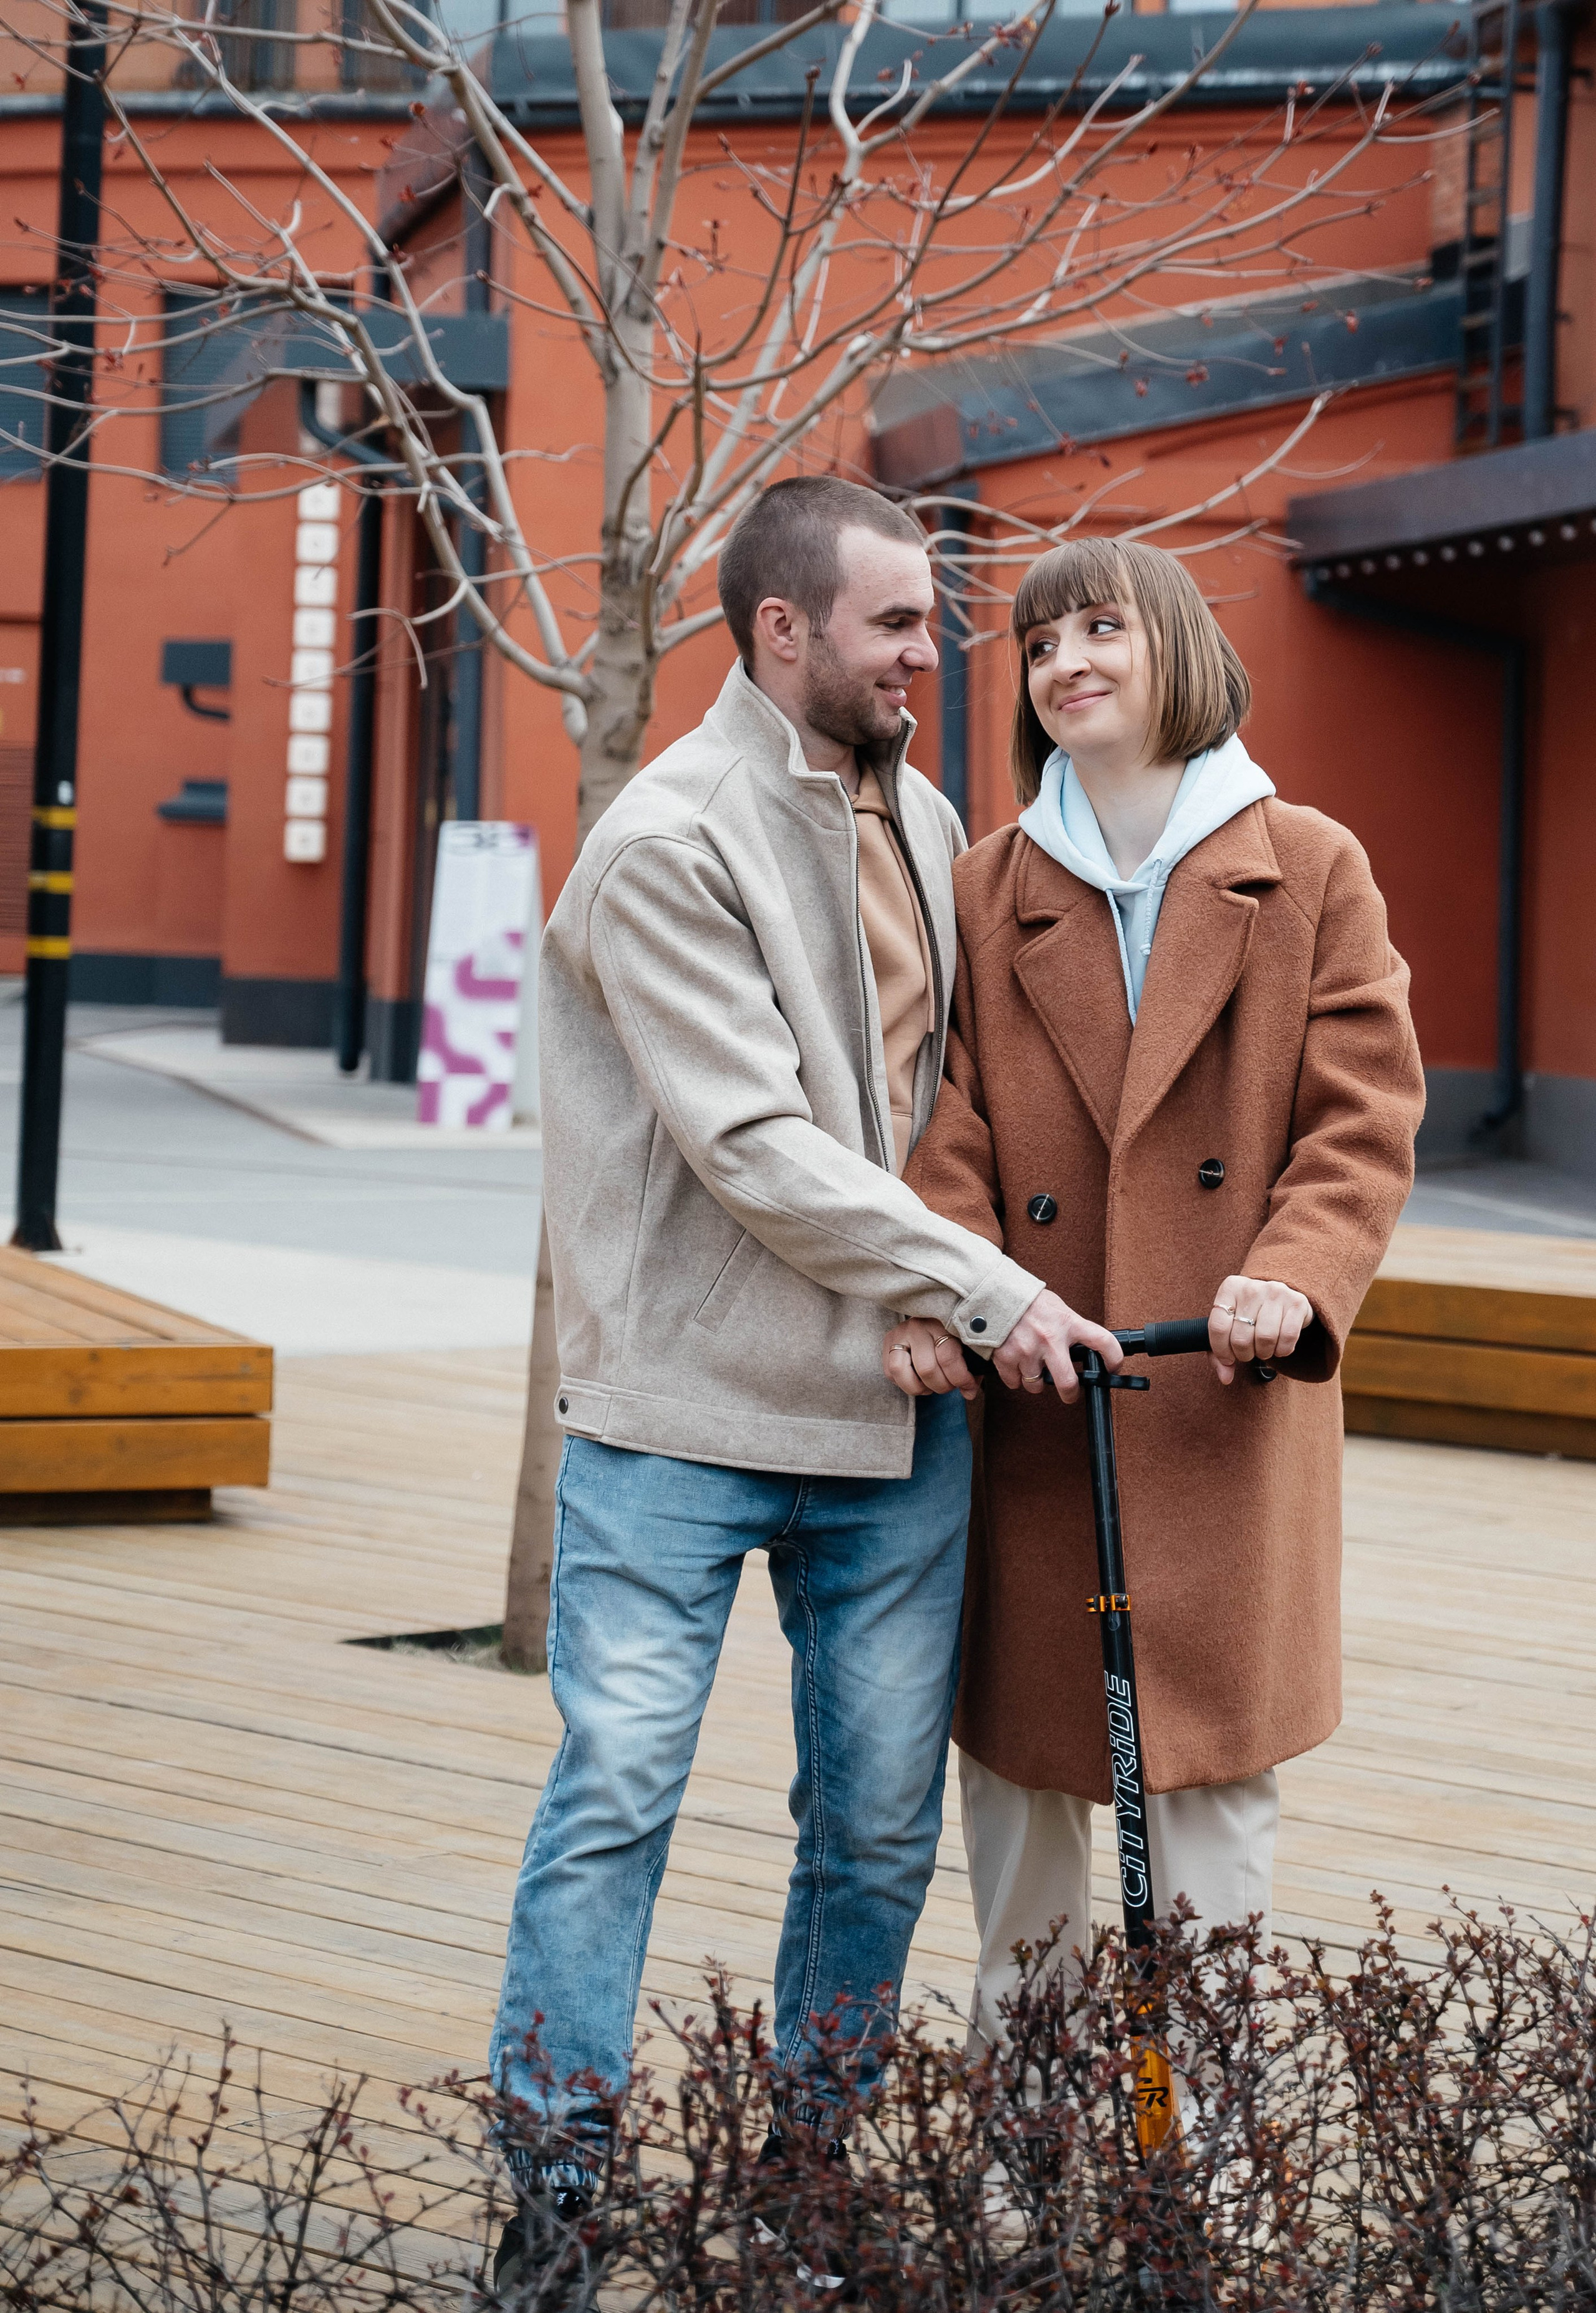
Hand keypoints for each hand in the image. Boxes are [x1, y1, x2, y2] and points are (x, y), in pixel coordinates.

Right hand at [883, 1319, 979, 1400]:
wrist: (931, 1315)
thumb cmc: (952, 1335)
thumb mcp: (965, 1345)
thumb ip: (971, 1368)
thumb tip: (969, 1393)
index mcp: (941, 1323)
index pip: (948, 1357)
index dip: (960, 1378)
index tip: (968, 1386)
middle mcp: (917, 1326)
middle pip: (926, 1368)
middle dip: (941, 1386)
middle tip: (949, 1385)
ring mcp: (899, 1333)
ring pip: (900, 1370)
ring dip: (918, 1387)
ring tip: (930, 1386)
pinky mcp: (888, 1342)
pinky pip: (890, 1372)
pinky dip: (905, 1384)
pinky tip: (918, 1380)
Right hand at [991, 1290, 1122, 1404]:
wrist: (995, 1292)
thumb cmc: (1029, 1302)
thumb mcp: (1057, 1309)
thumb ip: (1069, 1328)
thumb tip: (1082, 1349)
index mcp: (1068, 1323)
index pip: (1103, 1342)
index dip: (1114, 1359)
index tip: (1113, 1368)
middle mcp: (1050, 1339)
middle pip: (1067, 1382)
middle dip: (1069, 1393)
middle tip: (1069, 1393)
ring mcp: (1027, 1350)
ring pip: (1036, 1385)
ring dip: (1034, 1381)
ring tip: (1032, 1366)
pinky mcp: (1007, 1357)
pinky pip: (1014, 1382)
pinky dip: (1014, 1377)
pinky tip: (1015, 1363)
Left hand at [1208, 1275, 1313, 1383]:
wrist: (1281, 1297)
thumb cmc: (1250, 1315)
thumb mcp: (1230, 1326)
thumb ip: (1219, 1353)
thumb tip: (1225, 1378)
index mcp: (1230, 1288)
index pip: (1218, 1327)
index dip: (1221, 1350)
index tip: (1228, 1358)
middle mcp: (1252, 1287)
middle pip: (1241, 1337)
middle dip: (1244, 1355)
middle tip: (1248, 1353)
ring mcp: (1276, 1292)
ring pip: (1265, 1338)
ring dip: (1263, 1353)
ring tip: (1263, 1349)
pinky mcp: (1297, 1303)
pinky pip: (1288, 1338)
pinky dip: (1282, 1351)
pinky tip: (1278, 1347)